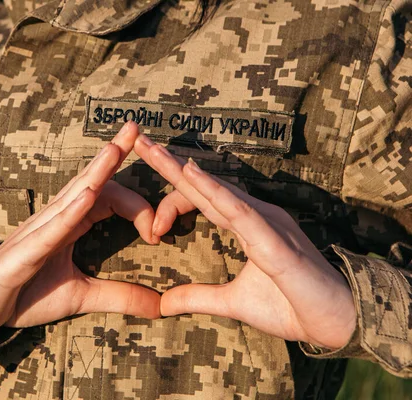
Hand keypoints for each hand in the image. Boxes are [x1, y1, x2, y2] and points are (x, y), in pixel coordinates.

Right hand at [0, 122, 160, 334]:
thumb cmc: (27, 295)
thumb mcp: (82, 296)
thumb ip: (120, 296)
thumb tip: (161, 307)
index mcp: (71, 224)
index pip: (108, 198)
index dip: (138, 209)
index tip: (159, 233)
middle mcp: (56, 219)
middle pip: (89, 181)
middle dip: (112, 153)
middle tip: (135, 126)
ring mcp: (39, 231)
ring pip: (70, 195)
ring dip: (94, 172)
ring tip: (115, 148)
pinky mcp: (25, 252)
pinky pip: (50, 229)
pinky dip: (69, 213)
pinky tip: (86, 197)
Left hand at [135, 135, 355, 349]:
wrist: (336, 322)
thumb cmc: (291, 307)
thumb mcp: (233, 302)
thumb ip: (198, 297)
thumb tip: (164, 305)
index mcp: (245, 225)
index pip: (201, 201)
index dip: (170, 203)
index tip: (149, 227)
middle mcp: (253, 215)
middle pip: (202, 185)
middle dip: (168, 164)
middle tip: (138, 142)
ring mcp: (265, 222)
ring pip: (217, 189)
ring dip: (182, 170)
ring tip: (153, 150)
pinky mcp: (274, 240)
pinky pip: (239, 211)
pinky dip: (214, 191)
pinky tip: (190, 174)